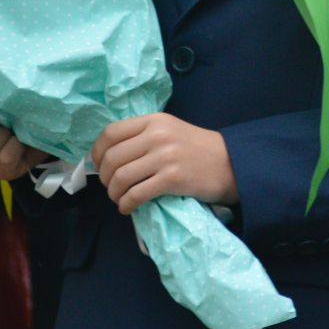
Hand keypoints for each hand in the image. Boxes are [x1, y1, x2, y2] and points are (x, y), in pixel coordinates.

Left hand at [91, 113, 237, 214]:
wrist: (231, 163)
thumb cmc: (198, 149)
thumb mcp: (171, 131)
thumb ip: (143, 136)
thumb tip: (108, 155)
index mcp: (155, 120)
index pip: (111, 133)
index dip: (97, 152)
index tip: (99, 165)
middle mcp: (158, 135)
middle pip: (112, 158)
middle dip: (105, 178)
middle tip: (112, 187)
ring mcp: (165, 157)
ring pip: (121, 178)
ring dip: (114, 193)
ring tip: (120, 199)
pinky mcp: (172, 179)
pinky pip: (136, 194)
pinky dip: (126, 204)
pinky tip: (129, 208)